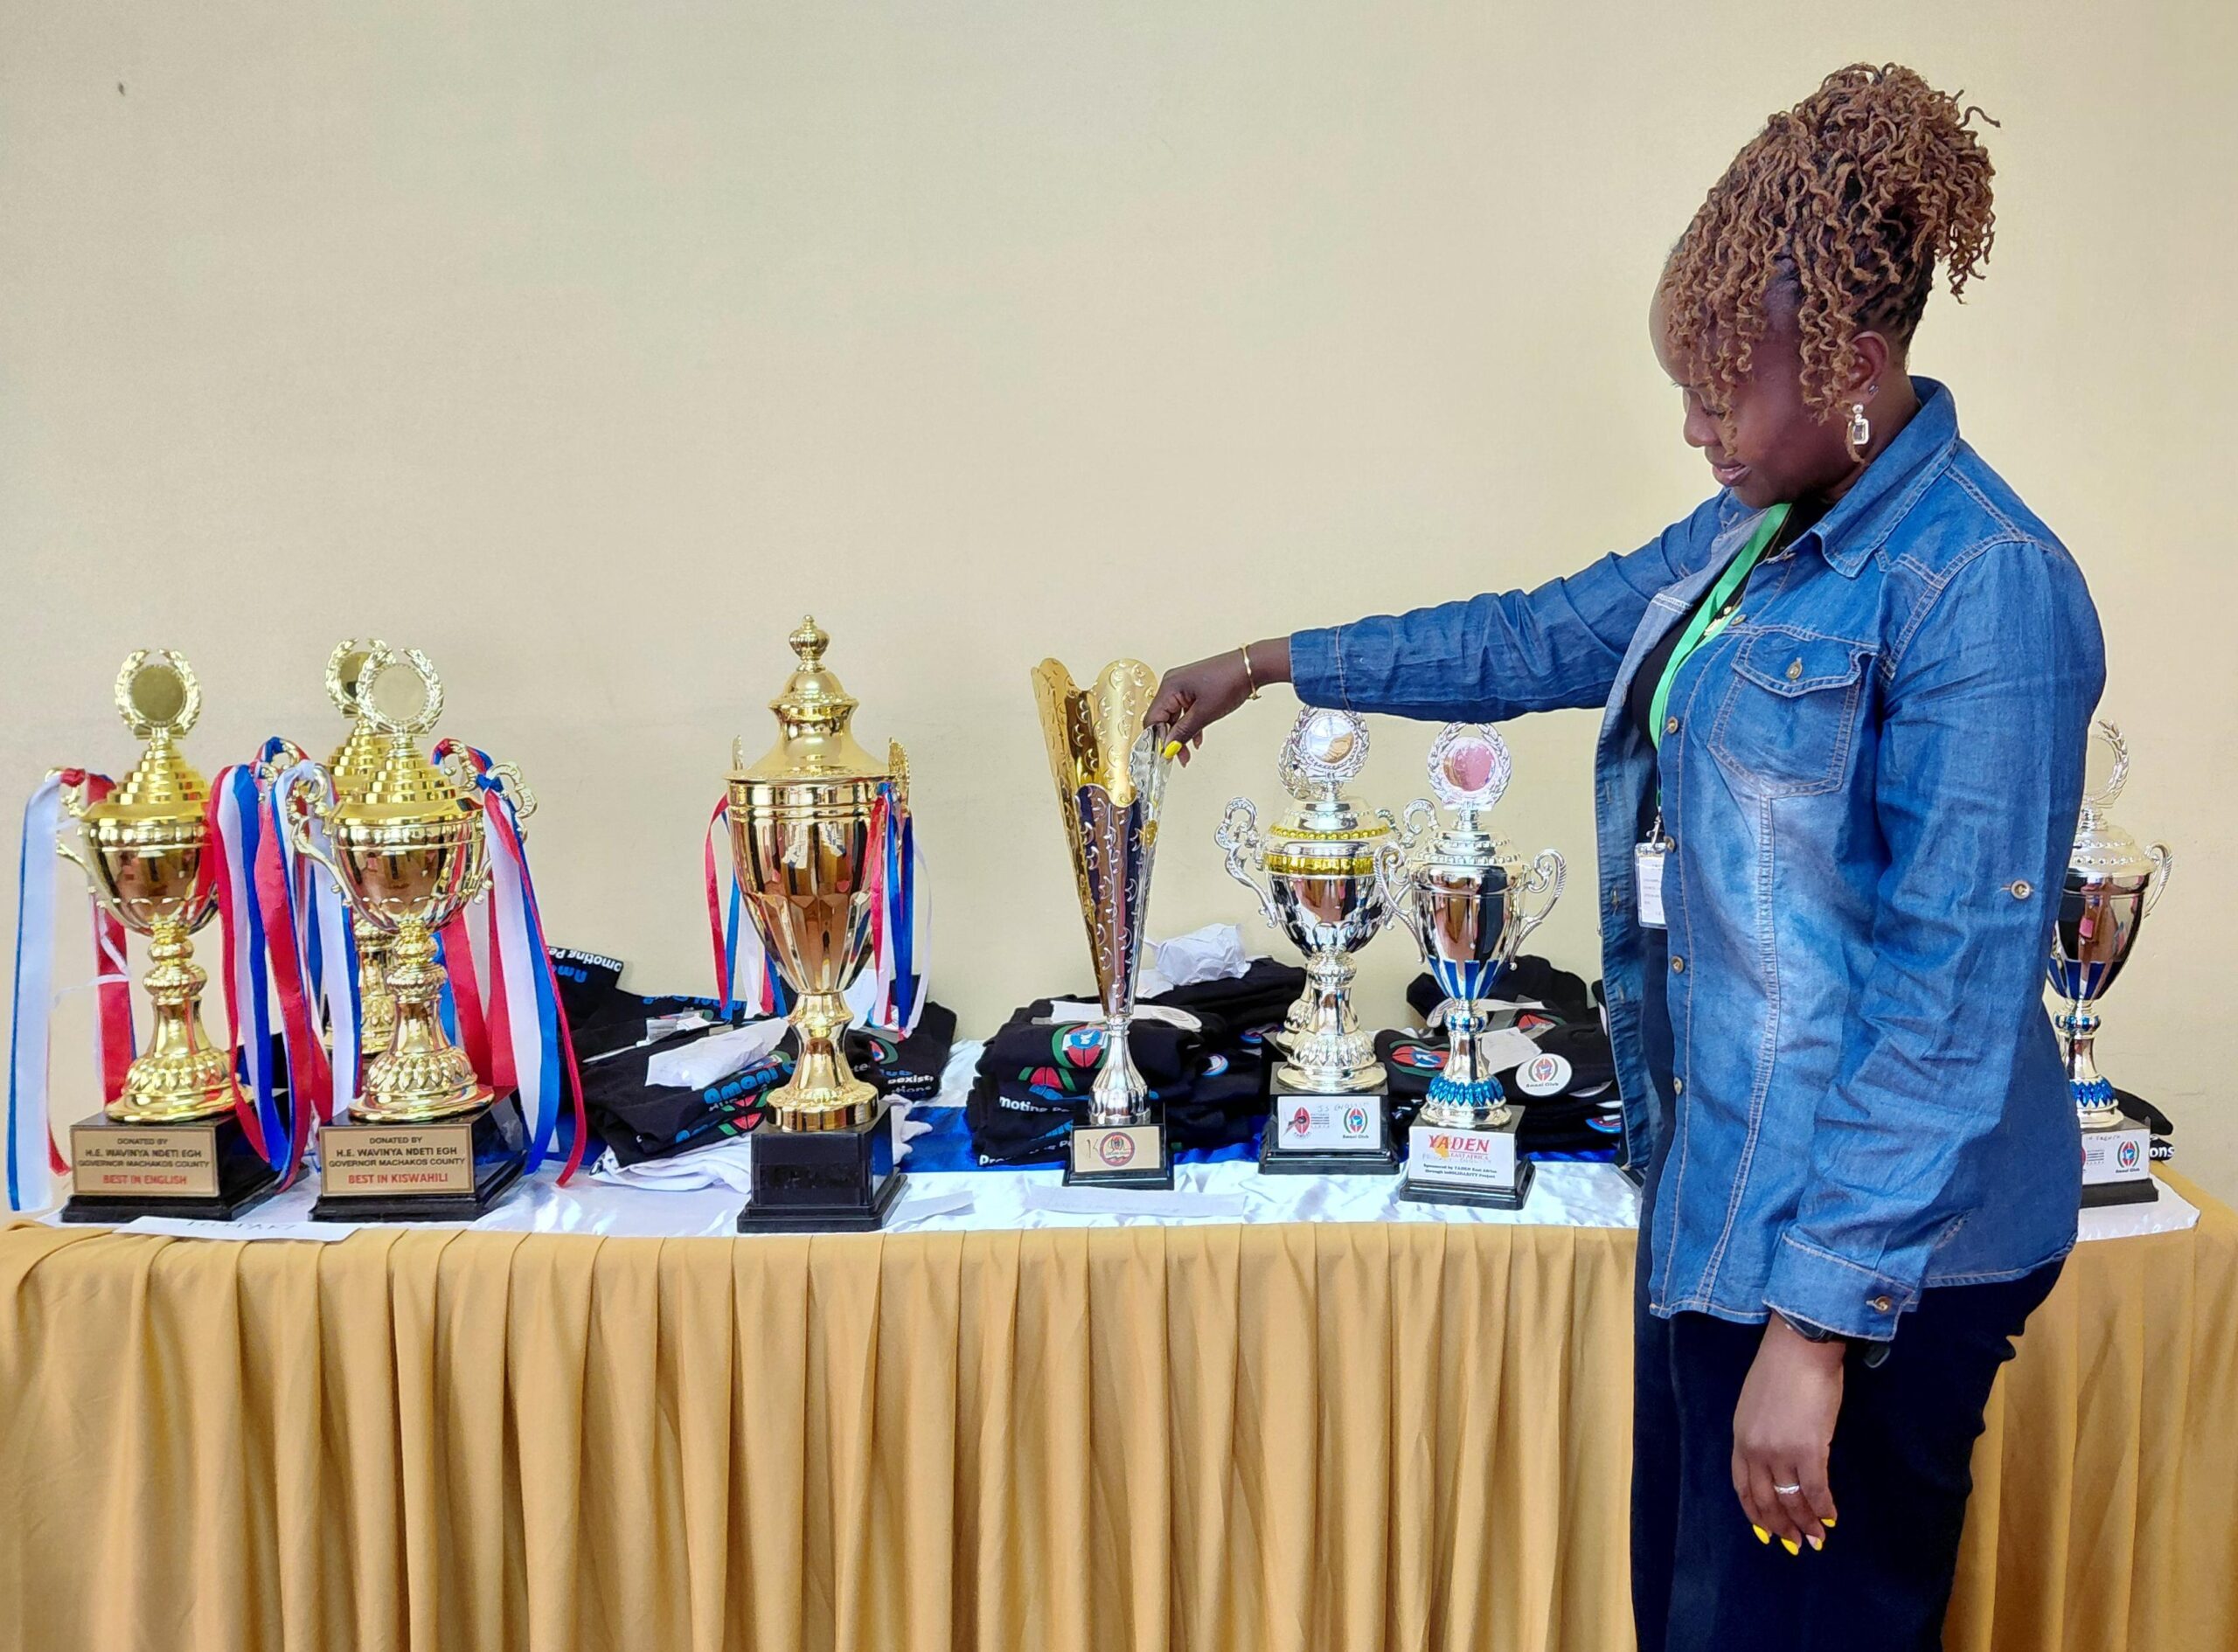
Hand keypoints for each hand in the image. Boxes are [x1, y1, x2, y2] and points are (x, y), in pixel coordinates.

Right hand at [1145, 640, 1289, 764]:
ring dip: (1179, 734)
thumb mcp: (1205, 713)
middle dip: (1169, 739)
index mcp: (1170, 686)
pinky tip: (1195, 739)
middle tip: (1176, 757)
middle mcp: (1172, 683)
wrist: (1250, 667)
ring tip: (1186, 753)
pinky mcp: (1192, 688)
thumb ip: (1184, 732)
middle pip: (1162, 718)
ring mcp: (1182, 685)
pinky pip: (1184, 710)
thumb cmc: (1229, 681)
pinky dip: (1189, 725)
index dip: (1157, 739)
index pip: (1153, 718)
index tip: (1164, 754)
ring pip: (1174, 716)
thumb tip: (1169, 746)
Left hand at [1731, 1315, 1843, 1553]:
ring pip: (1791, 1501)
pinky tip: (1833, 1518)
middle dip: (1780, 1526)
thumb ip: (1760, 1433)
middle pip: (1765, 1500)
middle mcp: (1755, 1450)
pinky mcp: (1809, 1451)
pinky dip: (1825, 1509)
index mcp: (1740, 1438)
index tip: (1765, 1531)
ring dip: (1806, 1524)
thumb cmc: (1780, 1370)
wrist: (1799, 1349)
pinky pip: (1816, 1491)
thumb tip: (1775, 1457)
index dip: (1755, 1513)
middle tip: (1795, 1544)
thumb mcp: (1755, 1404)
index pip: (1743, 1487)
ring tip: (1818, 1539)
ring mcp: (1781, 1452)